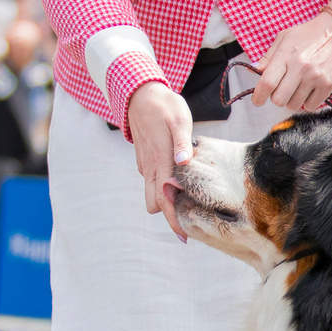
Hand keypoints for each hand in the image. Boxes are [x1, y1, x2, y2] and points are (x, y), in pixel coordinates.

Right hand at [128, 83, 193, 235]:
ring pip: (152, 194)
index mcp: (160, 161)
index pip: (164, 199)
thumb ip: (183, 143)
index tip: (184, 236)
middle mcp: (150, 167)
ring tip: (189, 201)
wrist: (139, 94)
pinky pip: (153, 181)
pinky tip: (179, 182)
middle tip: (192, 218)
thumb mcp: (179, 120)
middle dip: (171, 214)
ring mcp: (145, 164)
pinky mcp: (145, 160)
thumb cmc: (164, 106)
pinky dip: (163, 187)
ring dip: (167, 200)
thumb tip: (185, 162)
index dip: (173, 219)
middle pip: (155, 203)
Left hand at [257, 2, 331, 111]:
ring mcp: (315, 77)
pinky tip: (310, 90)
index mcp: (286, 55)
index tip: (257, 100)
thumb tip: (254, 71)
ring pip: (294, 104)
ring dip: (293, 99)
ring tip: (298, 87)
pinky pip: (311, 106)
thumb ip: (268, 56)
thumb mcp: (285, 37)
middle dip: (277, 97)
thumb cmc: (311, 33)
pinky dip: (307, 102)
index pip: (267, 83)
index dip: (258, 96)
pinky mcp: (329, 84)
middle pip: (279, 99)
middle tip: (282, 89)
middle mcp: (300, 67)